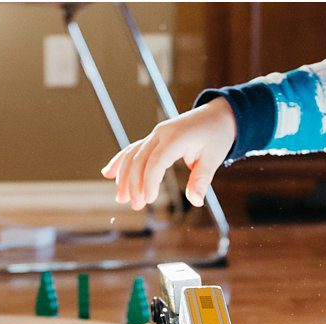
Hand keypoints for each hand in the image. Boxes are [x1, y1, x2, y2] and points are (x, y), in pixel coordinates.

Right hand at [102, 98, 236, 208]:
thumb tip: (196, 201)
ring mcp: (155, 135)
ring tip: (121, 199)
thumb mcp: (214, 157)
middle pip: (139, 159)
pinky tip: (107, 173)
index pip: (156, 160)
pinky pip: (132, 149)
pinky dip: (119, 161)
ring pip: (131, 155)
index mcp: (177, 136)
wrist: (218, 115)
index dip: (149, 181)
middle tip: (136, 206)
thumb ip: (202, 179)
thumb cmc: (217, 136)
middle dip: (134, 184)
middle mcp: (161, 133)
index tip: (149, 199)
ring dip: (123, 177)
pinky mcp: (152, 139)